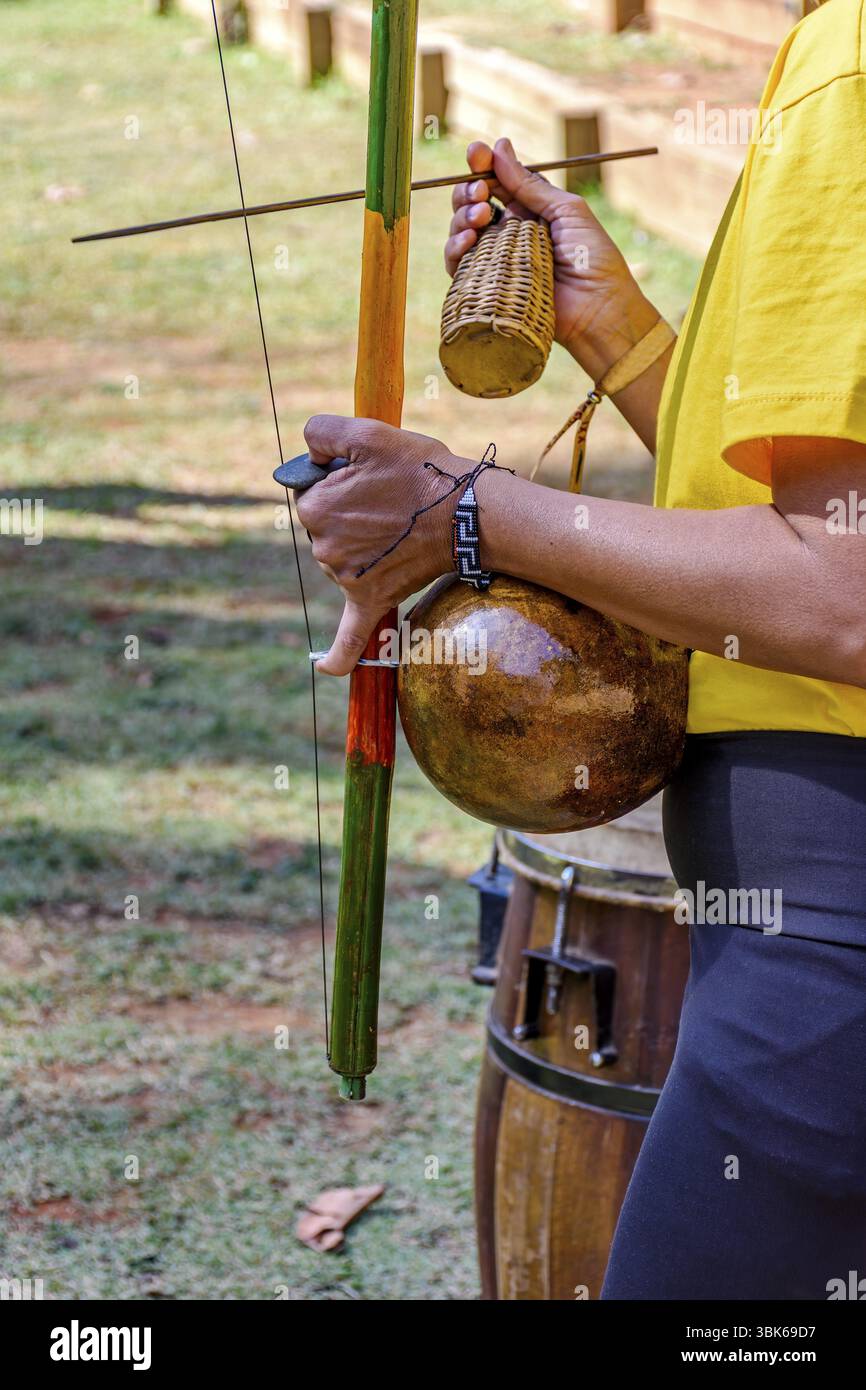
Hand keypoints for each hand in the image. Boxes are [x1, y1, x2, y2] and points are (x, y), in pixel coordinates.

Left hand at [297, 415, 464, 675]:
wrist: (465, 511)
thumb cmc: (420, 469)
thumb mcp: (367, 431)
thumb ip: (321, 431)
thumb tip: (306, 452)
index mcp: (315, 507)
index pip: (314, 492)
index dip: (341, 481)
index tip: (374, 479)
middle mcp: (323, 547)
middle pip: (326, 527)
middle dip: (351, 514)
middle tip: (391, 502)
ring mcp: (346, 577)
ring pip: (342, 559)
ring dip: (363, 545)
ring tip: (399, 526)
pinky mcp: (371, 600)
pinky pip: (350, 636)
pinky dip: (337, 656)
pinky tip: (323, 667)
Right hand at [445, 137, 659, 381]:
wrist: (597, 310)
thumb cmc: (592, 259)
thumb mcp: (566, 211)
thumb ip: (530, 184)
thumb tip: (500, 146)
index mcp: (531, 212)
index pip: (498, 183)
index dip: (483, 166)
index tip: (476, 153)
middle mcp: (510, 234)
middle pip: (473, 204)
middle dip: (469, 190)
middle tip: (480, 192)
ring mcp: (497, 261)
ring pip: (462, 231)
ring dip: (462, 216)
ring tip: (480, 214)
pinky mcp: (487, 288)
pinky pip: (458, 266)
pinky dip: (455, 248)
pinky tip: (467, 240)